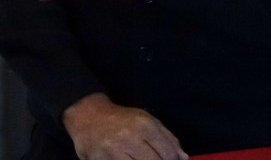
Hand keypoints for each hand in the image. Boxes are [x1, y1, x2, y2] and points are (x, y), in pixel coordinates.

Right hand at [62, 93, 187, 159]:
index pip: (168, 154)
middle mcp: (129, 138)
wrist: (87, 116)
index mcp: (144, 125)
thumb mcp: (146, 119)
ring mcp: (113, 152)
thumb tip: (183, 157)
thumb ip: (167, 137)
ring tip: (141, 159)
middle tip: (154, 159)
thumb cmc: (121, 119)